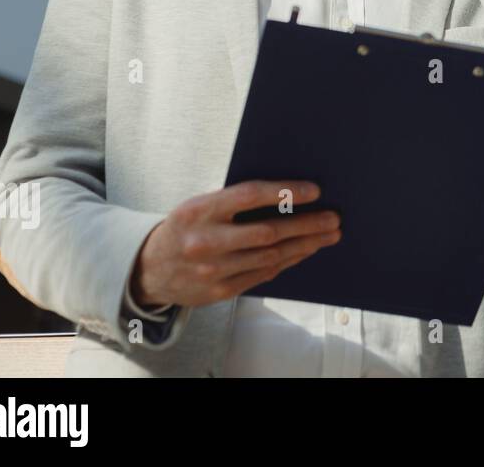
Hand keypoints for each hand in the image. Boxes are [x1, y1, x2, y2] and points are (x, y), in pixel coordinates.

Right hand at [130, 180, 340, 308]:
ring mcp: (212, 270)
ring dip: (304, 245)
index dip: (285, 193)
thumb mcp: (199, 206)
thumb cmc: (186, 227)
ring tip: (328, 235)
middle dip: (306, 225)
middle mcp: (205, 241)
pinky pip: (263, 275)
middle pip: (267, 232)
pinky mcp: (219, 291)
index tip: (315, 191)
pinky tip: (305, 251)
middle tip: (334, 218)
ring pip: (270, 257)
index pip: (249, 196)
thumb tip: (288, 193)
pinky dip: (288, 261)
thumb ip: (234, 201)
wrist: (149, 270)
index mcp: (199, 210)